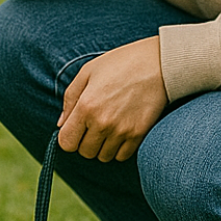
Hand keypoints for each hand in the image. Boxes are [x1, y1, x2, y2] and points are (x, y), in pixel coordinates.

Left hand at [57, 37, 167, 161]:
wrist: (159, 64)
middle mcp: (102, 123)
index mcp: (86, 107)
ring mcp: (122, 131)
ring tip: (109, 125)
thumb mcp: (88, 72)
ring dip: (102, 146)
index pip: (66, 143)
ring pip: (103, 157)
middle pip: (85, 152)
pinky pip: (122, 156)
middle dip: (85, 141)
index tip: (75, 127)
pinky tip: (121, 130)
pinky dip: (119, 148)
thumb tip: (61, 124)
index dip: (68, 137)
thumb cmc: (120, 63)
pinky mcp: (139, 135)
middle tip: (93, 123)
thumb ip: (70, 99)